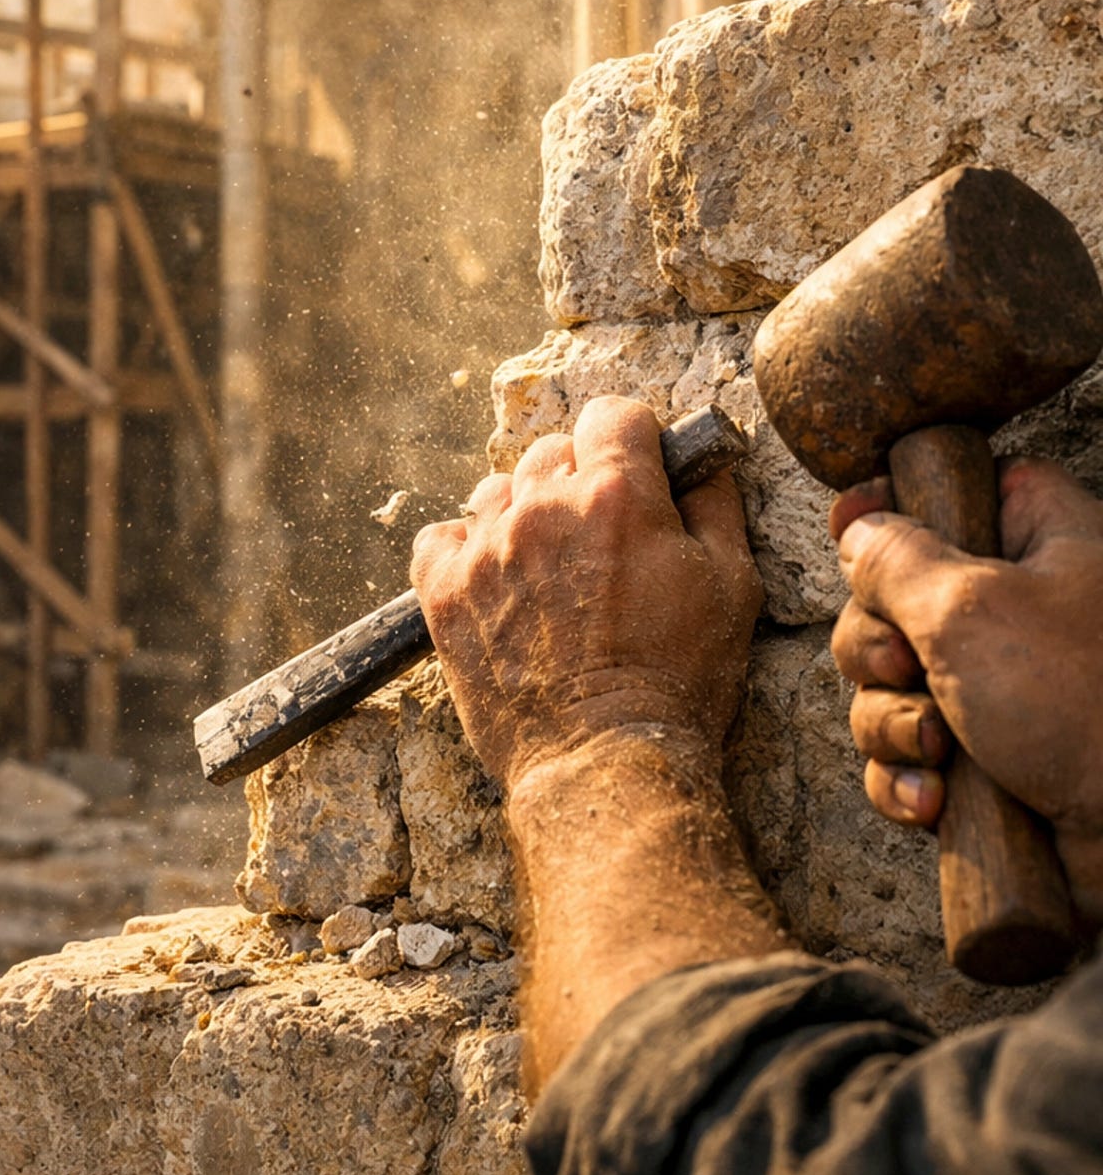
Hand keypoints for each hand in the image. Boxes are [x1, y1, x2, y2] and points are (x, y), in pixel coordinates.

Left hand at [410, 394, 760, 795]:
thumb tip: (703, 462)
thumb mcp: (733, 585)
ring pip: (497, 491)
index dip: (632, 439)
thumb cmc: (679, 680)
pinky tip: (495, 584)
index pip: (613, 413)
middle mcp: (543, 508)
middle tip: (600, 538)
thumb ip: (715, 505)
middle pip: (552, 450)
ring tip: (549, 570)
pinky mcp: (443, 591)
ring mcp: (487, 548)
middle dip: (578, 479)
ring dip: (523, 516)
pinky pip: (440, 536)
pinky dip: (465, 552)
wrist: (604, 761)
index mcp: (616, 495)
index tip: (638, 470)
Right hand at [830, 457, 1102, 925]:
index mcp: (1037, 537)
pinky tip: (934, 798)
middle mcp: (1017, 606)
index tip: (851, 530)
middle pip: (891, 596)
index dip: (888, 505)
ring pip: (890, 684)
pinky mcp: (988, 759)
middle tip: (906, 668)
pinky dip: (906, 777)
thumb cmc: (1084, 707)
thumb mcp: (969, 610)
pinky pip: (907, 755)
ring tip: (934, 747)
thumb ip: (895, 559)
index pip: (948, 487)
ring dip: (890, 722)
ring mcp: (1000, 687)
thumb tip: (858, 529)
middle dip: (876, 647)